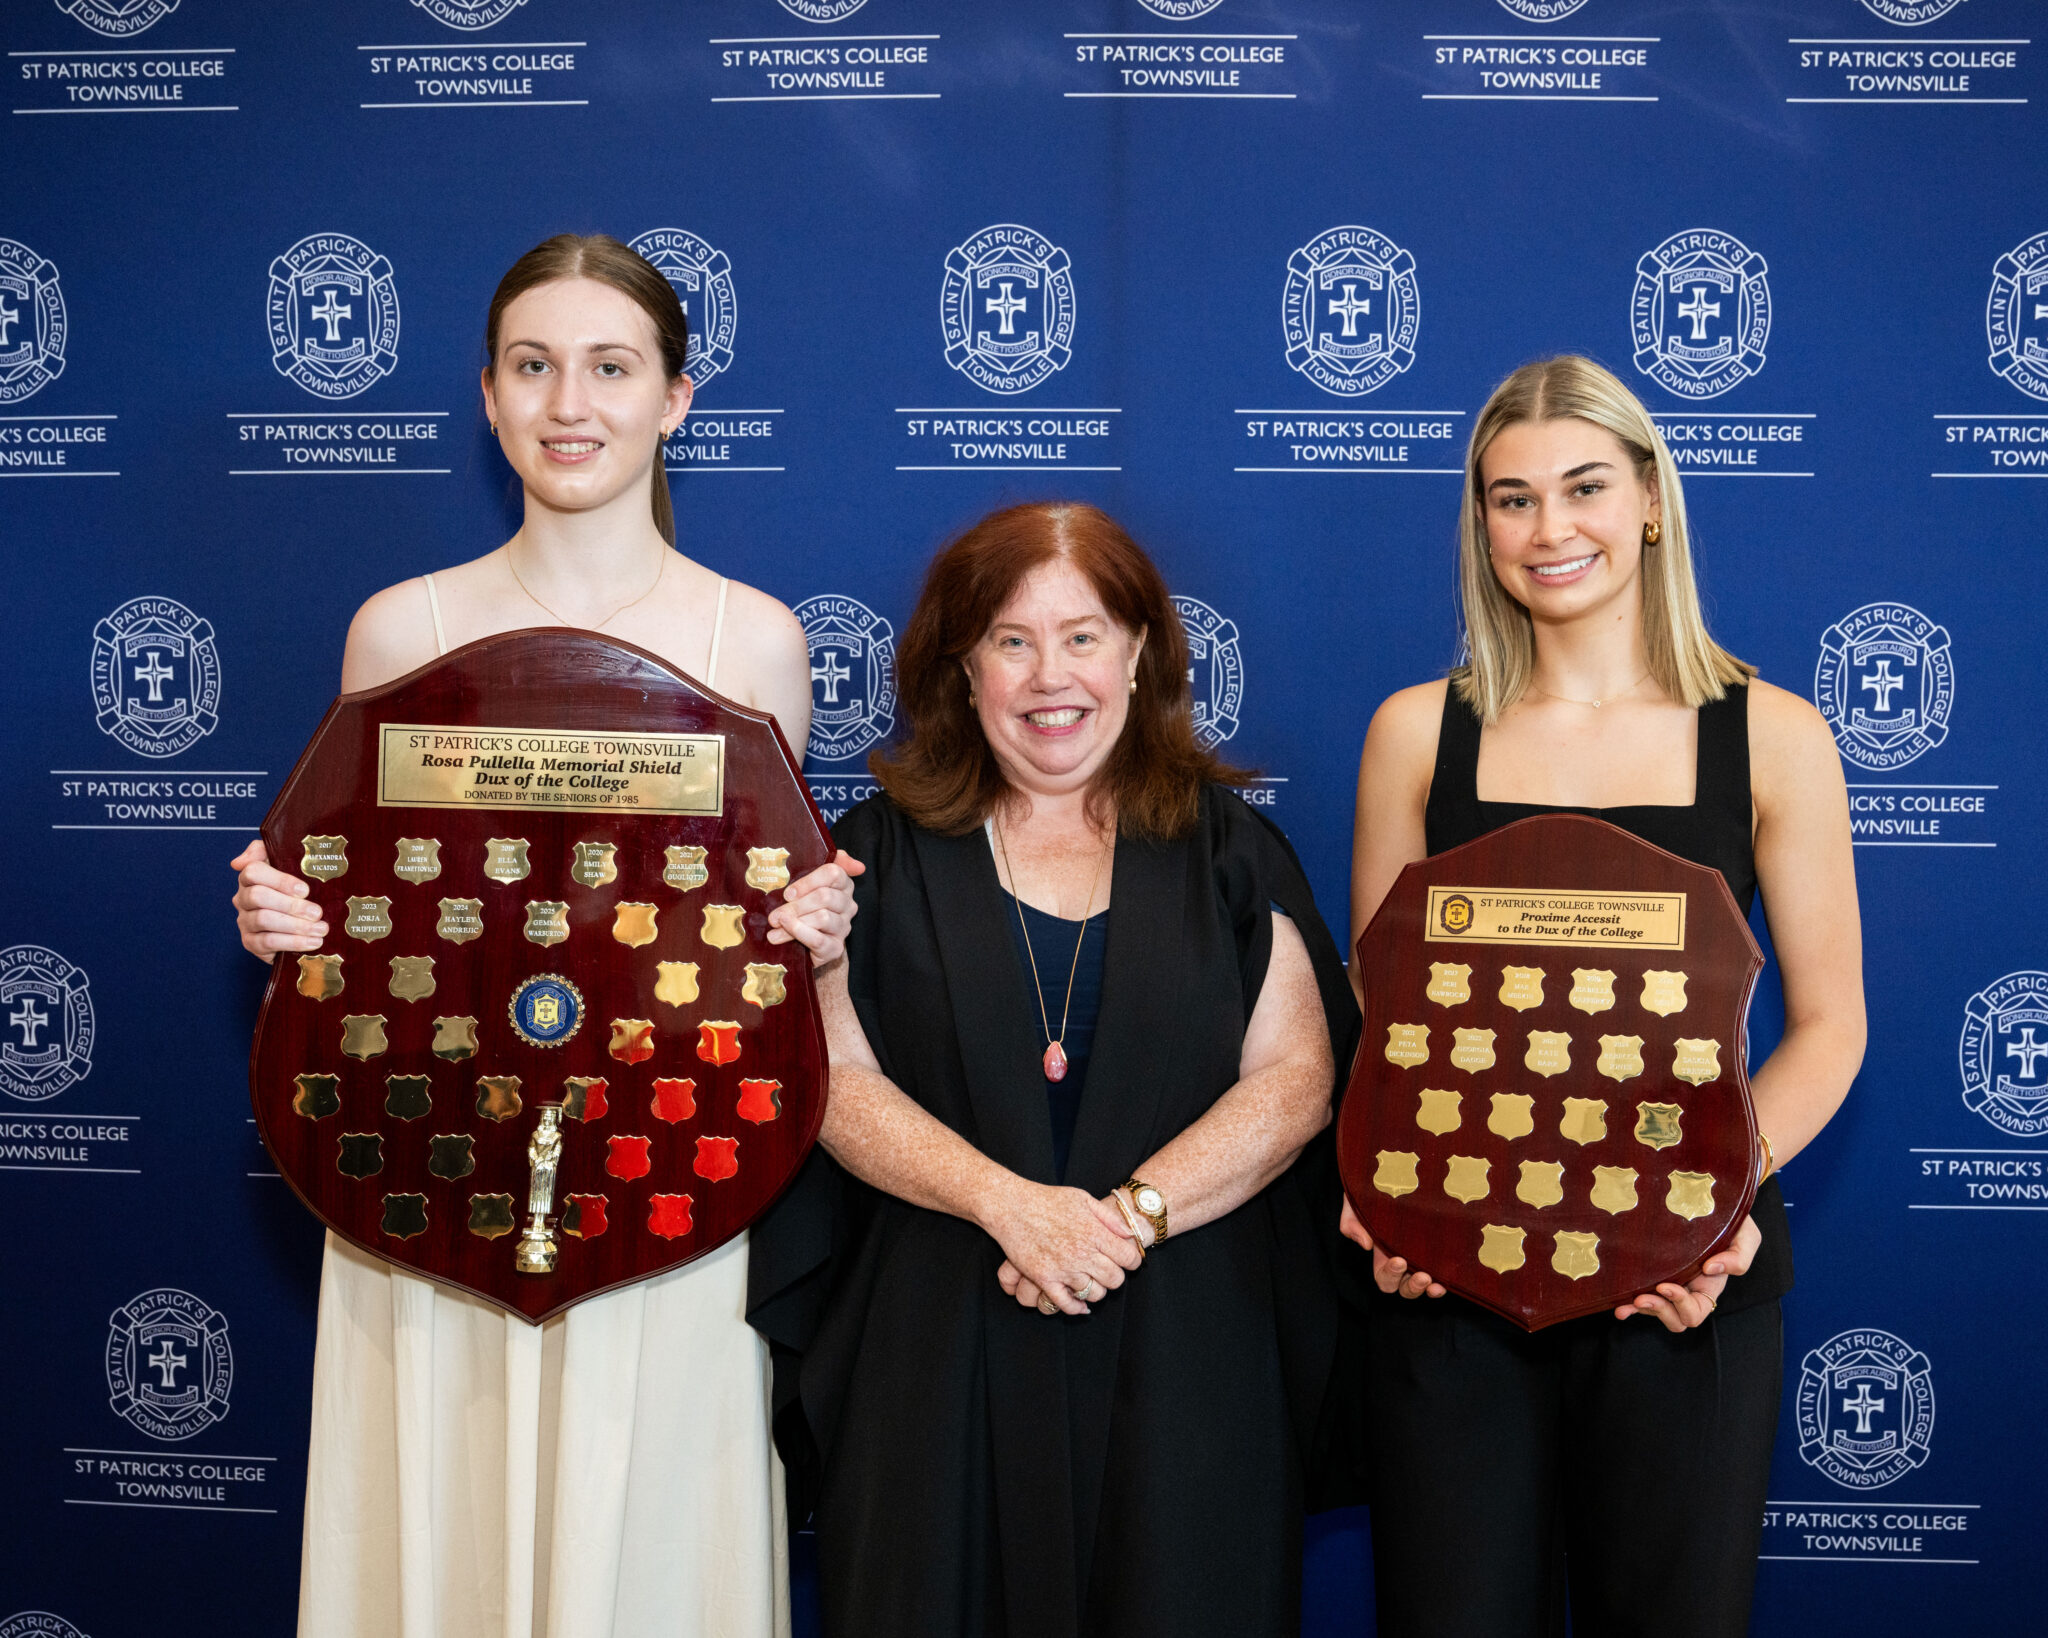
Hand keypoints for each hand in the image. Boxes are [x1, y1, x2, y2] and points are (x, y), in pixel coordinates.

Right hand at [230, 840, 325, 962]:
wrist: (302, 922)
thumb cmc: (297, 890)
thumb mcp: (291, 865)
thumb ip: (267, 850)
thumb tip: (239, 862)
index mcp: (251, 877)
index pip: (253, 871)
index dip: (279, 880)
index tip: (305, 890)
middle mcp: (243, 898)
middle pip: (258, 896)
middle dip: (291, 905)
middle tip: (317, 913)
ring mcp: (245, 921)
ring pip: (263, 920)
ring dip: (295, 926)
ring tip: (321, 929)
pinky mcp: (251, 943)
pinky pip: (267, 942)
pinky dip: (292, 942)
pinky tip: (313, 942)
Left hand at [766, 850, 863, 965]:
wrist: (804, 946)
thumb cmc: (802, 909)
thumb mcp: (805, 885)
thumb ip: (818, 864)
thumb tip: (848, 859)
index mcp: (843, 885)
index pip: (833, 873)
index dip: (808, 881)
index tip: (788, 893)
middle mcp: (847, 905)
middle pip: (825, 896)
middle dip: (796, 905)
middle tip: (774, 914)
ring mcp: (843, 927)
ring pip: (822, 917)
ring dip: (794, 920)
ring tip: (775, 924)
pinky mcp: (835, 947)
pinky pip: (818, 939)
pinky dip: (798, 934)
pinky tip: (779, 935)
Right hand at [984, 1182, 1139, 1315]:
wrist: (1012, 1207)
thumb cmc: (1047, 1199)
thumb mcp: (1083, 1198)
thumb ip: (1108, 1217)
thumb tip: (1128, 1234)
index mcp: (1094, 1232)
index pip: (1128, 1258)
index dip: (1132, 1261)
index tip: (1127, 1260)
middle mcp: (1081, 1253)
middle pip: (1114, 1279)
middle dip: (1116, 1277)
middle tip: (1109, 1271)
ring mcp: (1063, 1268)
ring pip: (1093, 1293)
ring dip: (1096, 1290)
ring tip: (1091, 1282)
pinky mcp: (1044, 1278)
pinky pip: (1066, 1303)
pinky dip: (1076, 1308)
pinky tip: (1080, 1305)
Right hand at [1339, 1193, 1443, 1299]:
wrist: (1395, 1170)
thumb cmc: (1370, 1190)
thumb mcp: (1354, 1205)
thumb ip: (1351, 1224)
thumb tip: (1366, 1245)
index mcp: (1382, 1254)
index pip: (1385, 1278)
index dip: (1391, 1275)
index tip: (1398, 1260)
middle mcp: (1402, 1257)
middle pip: (1405, 1288)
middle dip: (1413, 1287)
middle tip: (1422, 1276)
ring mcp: (1421, 1253)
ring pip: (1425, 1284)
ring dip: (1430, 1288)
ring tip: (1436, 1284)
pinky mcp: (1439, 1245)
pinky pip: (1443, 1269)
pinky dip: (1446, 1278)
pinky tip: (1449, 1275)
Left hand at [1615, 1213, 1760, 1331]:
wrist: (1708, 1197)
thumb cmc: (1730, 1220)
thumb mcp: (1746, 1237)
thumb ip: (1738, 1258)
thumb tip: (1711, 1270)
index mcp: (1708, 1286)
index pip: (1696, 1311)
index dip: (1681, 1305)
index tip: (1666, 1285)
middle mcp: (1687, 1288)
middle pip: (1675, 1318)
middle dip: (1659, 1311)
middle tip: (1641, 1297)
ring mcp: (1666, 1279)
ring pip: (1655, 1310)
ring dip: (1641, 1310)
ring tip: (1626, 1303)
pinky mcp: (1649, 1270)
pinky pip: (1639, 1294)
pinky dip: (1628, 1304)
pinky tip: (1619, 1304)